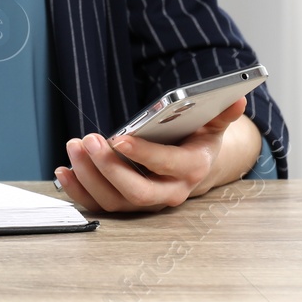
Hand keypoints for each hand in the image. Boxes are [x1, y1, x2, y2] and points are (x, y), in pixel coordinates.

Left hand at [53, 98, 252, 212]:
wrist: (192, 167)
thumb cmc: (197, 142)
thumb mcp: (213, 125)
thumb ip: (222, 113)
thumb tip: (236, 98)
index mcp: (190, 170)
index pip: (166, 166)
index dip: (143, 154)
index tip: (119, 137)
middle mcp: (168, 193)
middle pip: (136, 191)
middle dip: (109, 167)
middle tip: (88, 140)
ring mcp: (144, 202)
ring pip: (114, 200)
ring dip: (89, 176)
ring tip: (75, 146)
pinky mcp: (124, 203)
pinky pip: (98, 204)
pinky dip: (78, 190)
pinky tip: (64, 169)